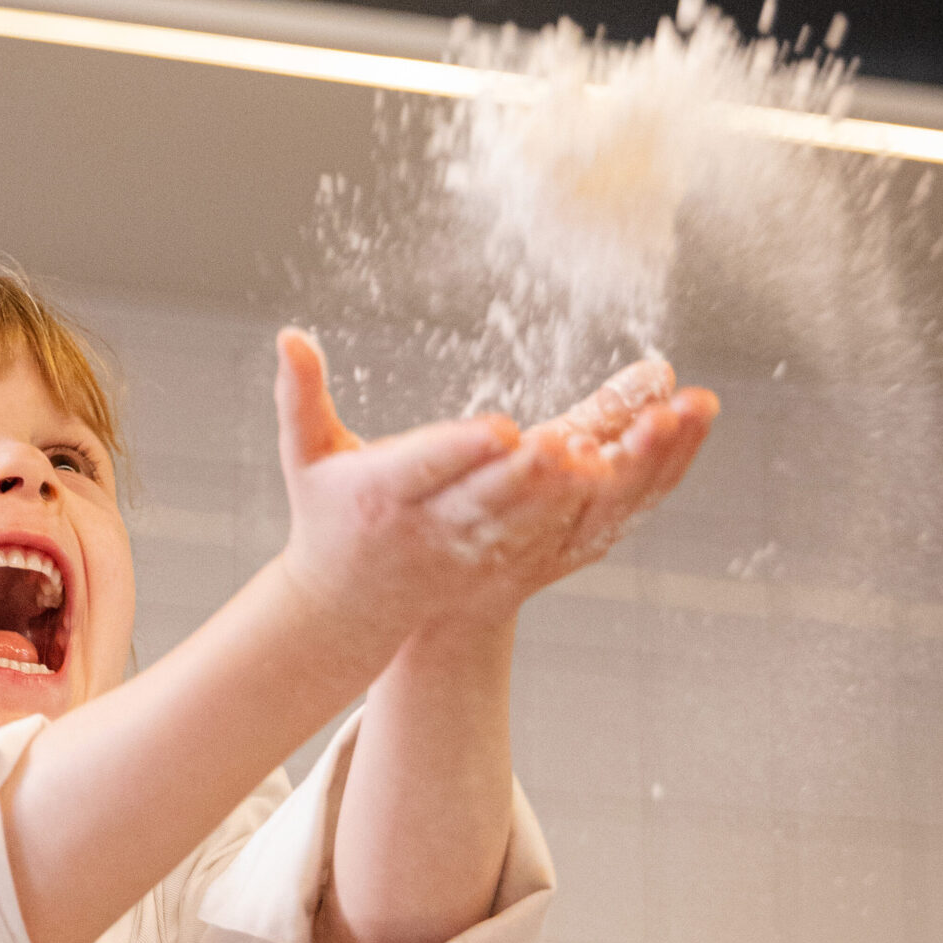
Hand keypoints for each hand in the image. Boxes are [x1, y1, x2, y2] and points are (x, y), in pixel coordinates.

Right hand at [270, 330, 716, 651]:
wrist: (348, 607)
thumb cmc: (327, 514)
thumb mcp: (305, 457)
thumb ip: (300, 397)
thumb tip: (287, 335)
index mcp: (383, 496)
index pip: (425, 470)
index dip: (463, 450)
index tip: (501, 427)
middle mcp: (433, 529)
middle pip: (489, 500)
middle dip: (534, 473)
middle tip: (577, 440)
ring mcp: (476, 552)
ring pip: (542, 516)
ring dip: (590, 482)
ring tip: (636, 437)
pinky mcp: (513, 561)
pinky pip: (572, 529)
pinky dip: (616, 496)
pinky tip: (656, 451)